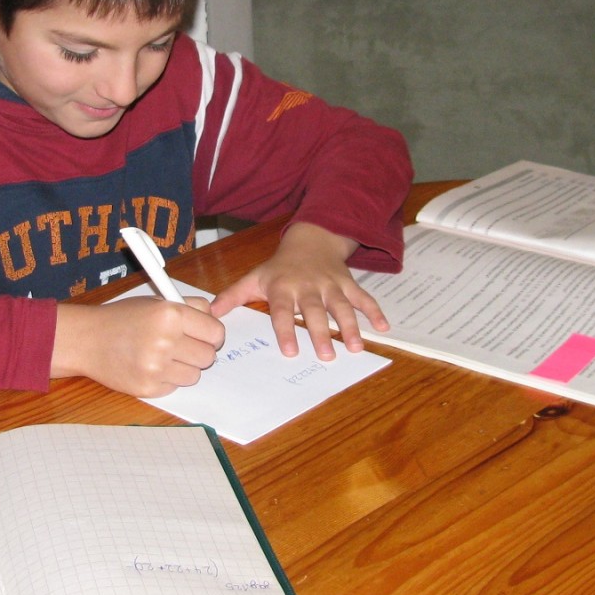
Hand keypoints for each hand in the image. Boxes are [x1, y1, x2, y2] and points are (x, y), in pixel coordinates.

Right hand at [51, 296, 224, 396]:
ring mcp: (156, 367)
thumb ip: (189, 307)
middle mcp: (166, 341)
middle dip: (199, 352)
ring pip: (194, 375)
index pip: (216, 332)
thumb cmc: (121, 318)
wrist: (86, 340)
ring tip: (163, 356)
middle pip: (209, 356)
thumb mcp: (156, 301)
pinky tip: (150, 366)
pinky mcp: (148, 388)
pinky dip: (167, 379)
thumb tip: (215, 318)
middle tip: (184, 346)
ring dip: (184, 367)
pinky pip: (174, 386)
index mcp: (171, 315)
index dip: (213, 335)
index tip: (206, 336)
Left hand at [210, 222, 388, 359]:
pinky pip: (363, 297)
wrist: (311, 238)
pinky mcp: (348, 283)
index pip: (284, 311)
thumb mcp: (255, 277)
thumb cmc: (280, 266)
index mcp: (283, 287)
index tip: (290, 351)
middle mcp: (308, 286)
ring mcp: (331, 284)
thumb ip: (234, 296)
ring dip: (350, 326)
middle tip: (325, 356)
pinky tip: (384, 328)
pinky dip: (375, 311)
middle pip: (315, 311)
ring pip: (342, 306)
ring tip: (355, 347)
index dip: (287, 329)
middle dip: (321, 333)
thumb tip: (211, 313)